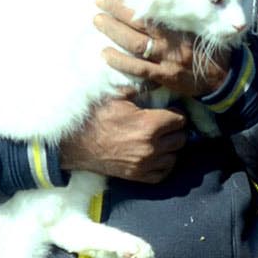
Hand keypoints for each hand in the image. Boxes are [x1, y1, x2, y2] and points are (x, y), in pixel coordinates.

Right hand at [58, 96, 186, 182]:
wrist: (76, 143)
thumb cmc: (95, 118)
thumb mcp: (117, 97)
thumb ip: (140, 89)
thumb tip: (156, 81)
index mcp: (149, 125)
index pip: (180, 120)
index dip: (177, 114)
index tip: (171, 112)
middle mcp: (151, 146)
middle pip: (180, 139)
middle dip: (175, 130)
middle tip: (166, 125)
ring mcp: (144, 163)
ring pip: (174, 157)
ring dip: (170, 148)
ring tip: (162, 140)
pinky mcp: (137, 176)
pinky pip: (162, 173)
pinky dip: (163, 165)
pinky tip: (157, 156)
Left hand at [95, 0, 228, 98]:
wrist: (225, 78)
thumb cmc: (211, 46)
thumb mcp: (202, 24)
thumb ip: (184, 11)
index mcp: (182, 24)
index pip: (155, 6)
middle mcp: (173, 40)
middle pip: (140, 22)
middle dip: (117, 9)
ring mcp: (168, 60)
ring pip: (135, 44)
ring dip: (114, 31)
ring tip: (98, 20)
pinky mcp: (164, 77)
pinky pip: (138, 69)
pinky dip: (120, 61)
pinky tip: (105, 53)